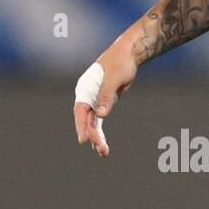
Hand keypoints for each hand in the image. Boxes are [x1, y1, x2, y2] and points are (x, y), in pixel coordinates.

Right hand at [73, 37, 138, 157]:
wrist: (128, 55)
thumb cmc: (120, 63)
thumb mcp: (114, 78)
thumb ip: (106, 96)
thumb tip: (101, 115)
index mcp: (85, 88)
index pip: (80, 110)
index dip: (81, 125)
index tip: (84, 139)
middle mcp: (87, 96)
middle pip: (86, 119)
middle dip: (93, 135)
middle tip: (101, 148)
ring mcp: (94, 101)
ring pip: (92, 123)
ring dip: (97, 137)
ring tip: (104, 153)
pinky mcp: (103, 103)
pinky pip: (99, 121)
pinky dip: (101, 133)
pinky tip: (103, 146)